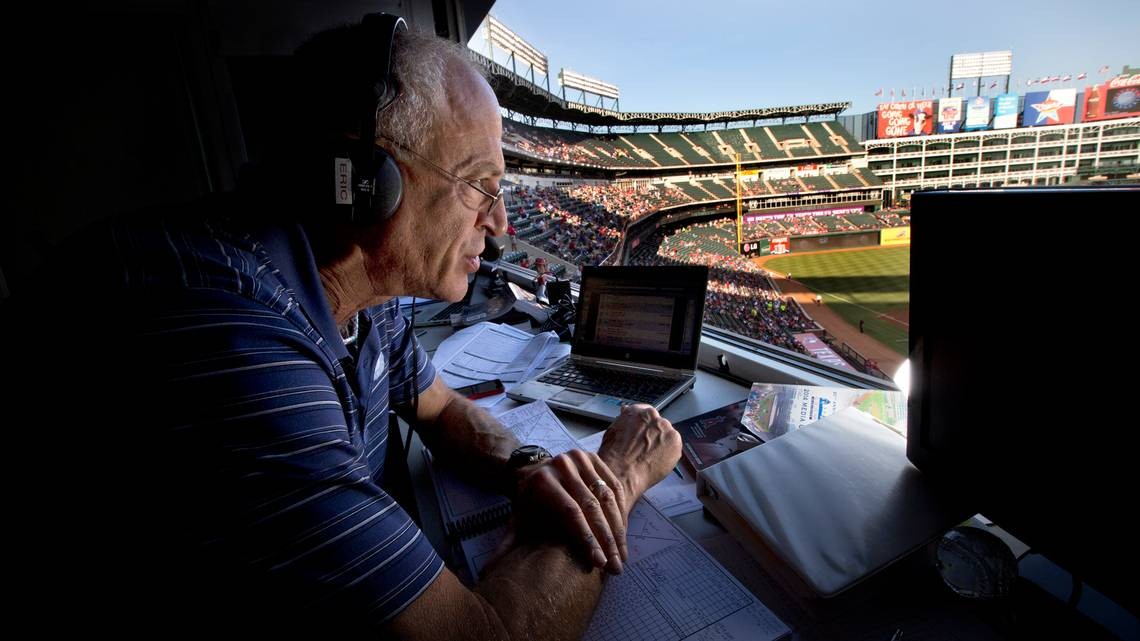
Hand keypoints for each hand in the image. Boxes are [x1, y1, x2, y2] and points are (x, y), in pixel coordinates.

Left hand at [514, 450, 627, 573]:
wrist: (534, 471)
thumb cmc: (529, 503)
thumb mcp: (518, 520)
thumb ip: (509, 542)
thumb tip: (493, 569)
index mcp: (542, 480)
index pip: (570, 512)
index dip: (586, 539)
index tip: (598, 563)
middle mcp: (562, 465)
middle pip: (591, 507)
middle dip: (606, 540)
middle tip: (615, 566)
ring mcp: (581, 458)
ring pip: (607, 498)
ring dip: (617, 530)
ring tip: (621, 556)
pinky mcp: (595, 457)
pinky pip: (615, 487)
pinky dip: (621, 512)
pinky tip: (622, 535)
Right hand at [598, 404, 681, 503]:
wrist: (623, 472)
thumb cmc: (614, 454)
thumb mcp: (613, 430)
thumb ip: (624, 419)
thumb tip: (627, 413)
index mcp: (640, 412)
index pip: (646, 413)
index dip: (643, 424)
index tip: (642, 430)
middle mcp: (656, 418)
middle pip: (658, 425)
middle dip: (653, 435)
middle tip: (644, 448)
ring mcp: (668, 431)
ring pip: (667, 436)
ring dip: (662, 444)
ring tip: (649, 457)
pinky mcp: (676, 444)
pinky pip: (674, 448)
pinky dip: (668, 455)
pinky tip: (656, 462)